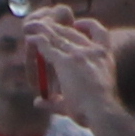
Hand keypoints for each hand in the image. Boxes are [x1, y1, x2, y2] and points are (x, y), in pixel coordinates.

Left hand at [26, 11, 122, 132]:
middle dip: (56, 28)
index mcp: (105, 57)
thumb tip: (38, 102)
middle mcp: (94, 51)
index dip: (88, 25)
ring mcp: (80, 55)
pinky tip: (30, 38)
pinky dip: (38, 41)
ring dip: (44, 30)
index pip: (100, 32)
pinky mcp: (66, 61)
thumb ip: (57, 101)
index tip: (77, 23)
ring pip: (59, 37)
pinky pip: (49, 47)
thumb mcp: (86, 97)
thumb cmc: (97, 110)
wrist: (102, 111)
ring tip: (31, 26)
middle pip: (72, 32)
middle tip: (43, 25)